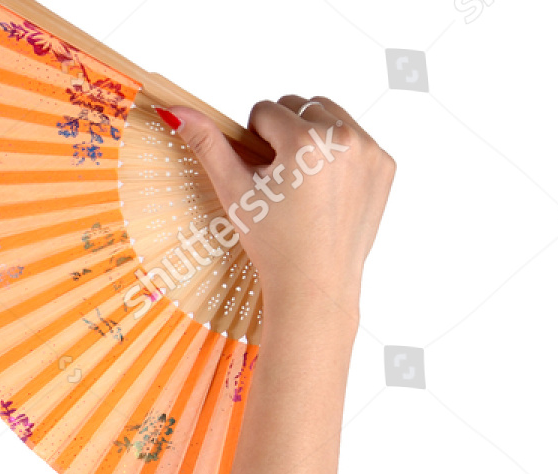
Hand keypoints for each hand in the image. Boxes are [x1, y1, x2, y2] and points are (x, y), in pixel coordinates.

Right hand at [161, 97, 395, 324]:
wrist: (314, 284)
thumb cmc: (272, 243)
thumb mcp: (235, 191)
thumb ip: (207, 145)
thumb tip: (173, 110)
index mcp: (307, 140)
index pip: (266, 110)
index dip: (254, 142)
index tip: (261, 177)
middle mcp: (345, 137)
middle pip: (301, 105)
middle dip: (286, 133)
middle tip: (281, 180)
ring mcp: (370, 151)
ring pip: (330, 116)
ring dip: (313, 137)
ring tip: (302, 182)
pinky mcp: (385, 165)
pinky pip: (356, 138)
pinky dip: (339, 155)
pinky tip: (326, 189)